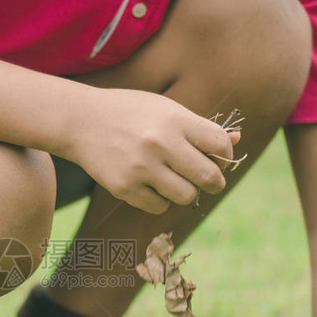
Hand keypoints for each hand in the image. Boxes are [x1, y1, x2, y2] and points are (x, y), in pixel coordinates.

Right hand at [65, 88, 238, 213]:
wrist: (80, 121)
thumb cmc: (129, 112)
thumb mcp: (164, 109)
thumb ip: (198, 127)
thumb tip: (235, 141)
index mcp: (174, 119)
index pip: (220, 145)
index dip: (225, 156)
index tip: (218, 159)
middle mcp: (160, 143)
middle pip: (209, 177)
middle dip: (214, 182)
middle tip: (209, 182)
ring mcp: (141, 168)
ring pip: (186, 196)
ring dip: (187, 193)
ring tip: (176, 182)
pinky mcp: (124, 188)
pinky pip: (160, 207)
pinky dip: (161, 201)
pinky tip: (152, 186)